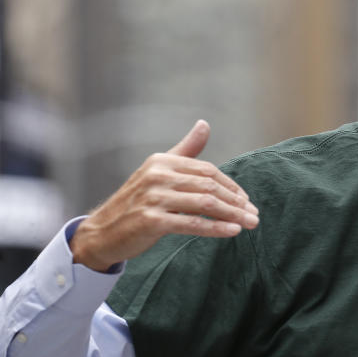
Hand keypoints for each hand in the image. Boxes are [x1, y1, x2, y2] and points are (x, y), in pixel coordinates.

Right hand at [70, 120, 259, 271]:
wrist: (102, 232)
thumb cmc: (137, 203)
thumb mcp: (159, 172)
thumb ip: (185, 150)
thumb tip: (204, 124)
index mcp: (162, 161)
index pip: (207, 171)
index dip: (231, 186)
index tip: (246, 201)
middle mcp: (157, 175)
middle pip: (209, 186)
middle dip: (236, 202)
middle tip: (255, 215)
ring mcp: (153, 197)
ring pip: (205, 204)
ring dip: (232, 215)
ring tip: (250, 224)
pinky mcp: (151, 220)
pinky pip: (192, 223)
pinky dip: (215, 227)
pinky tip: (233, 231)